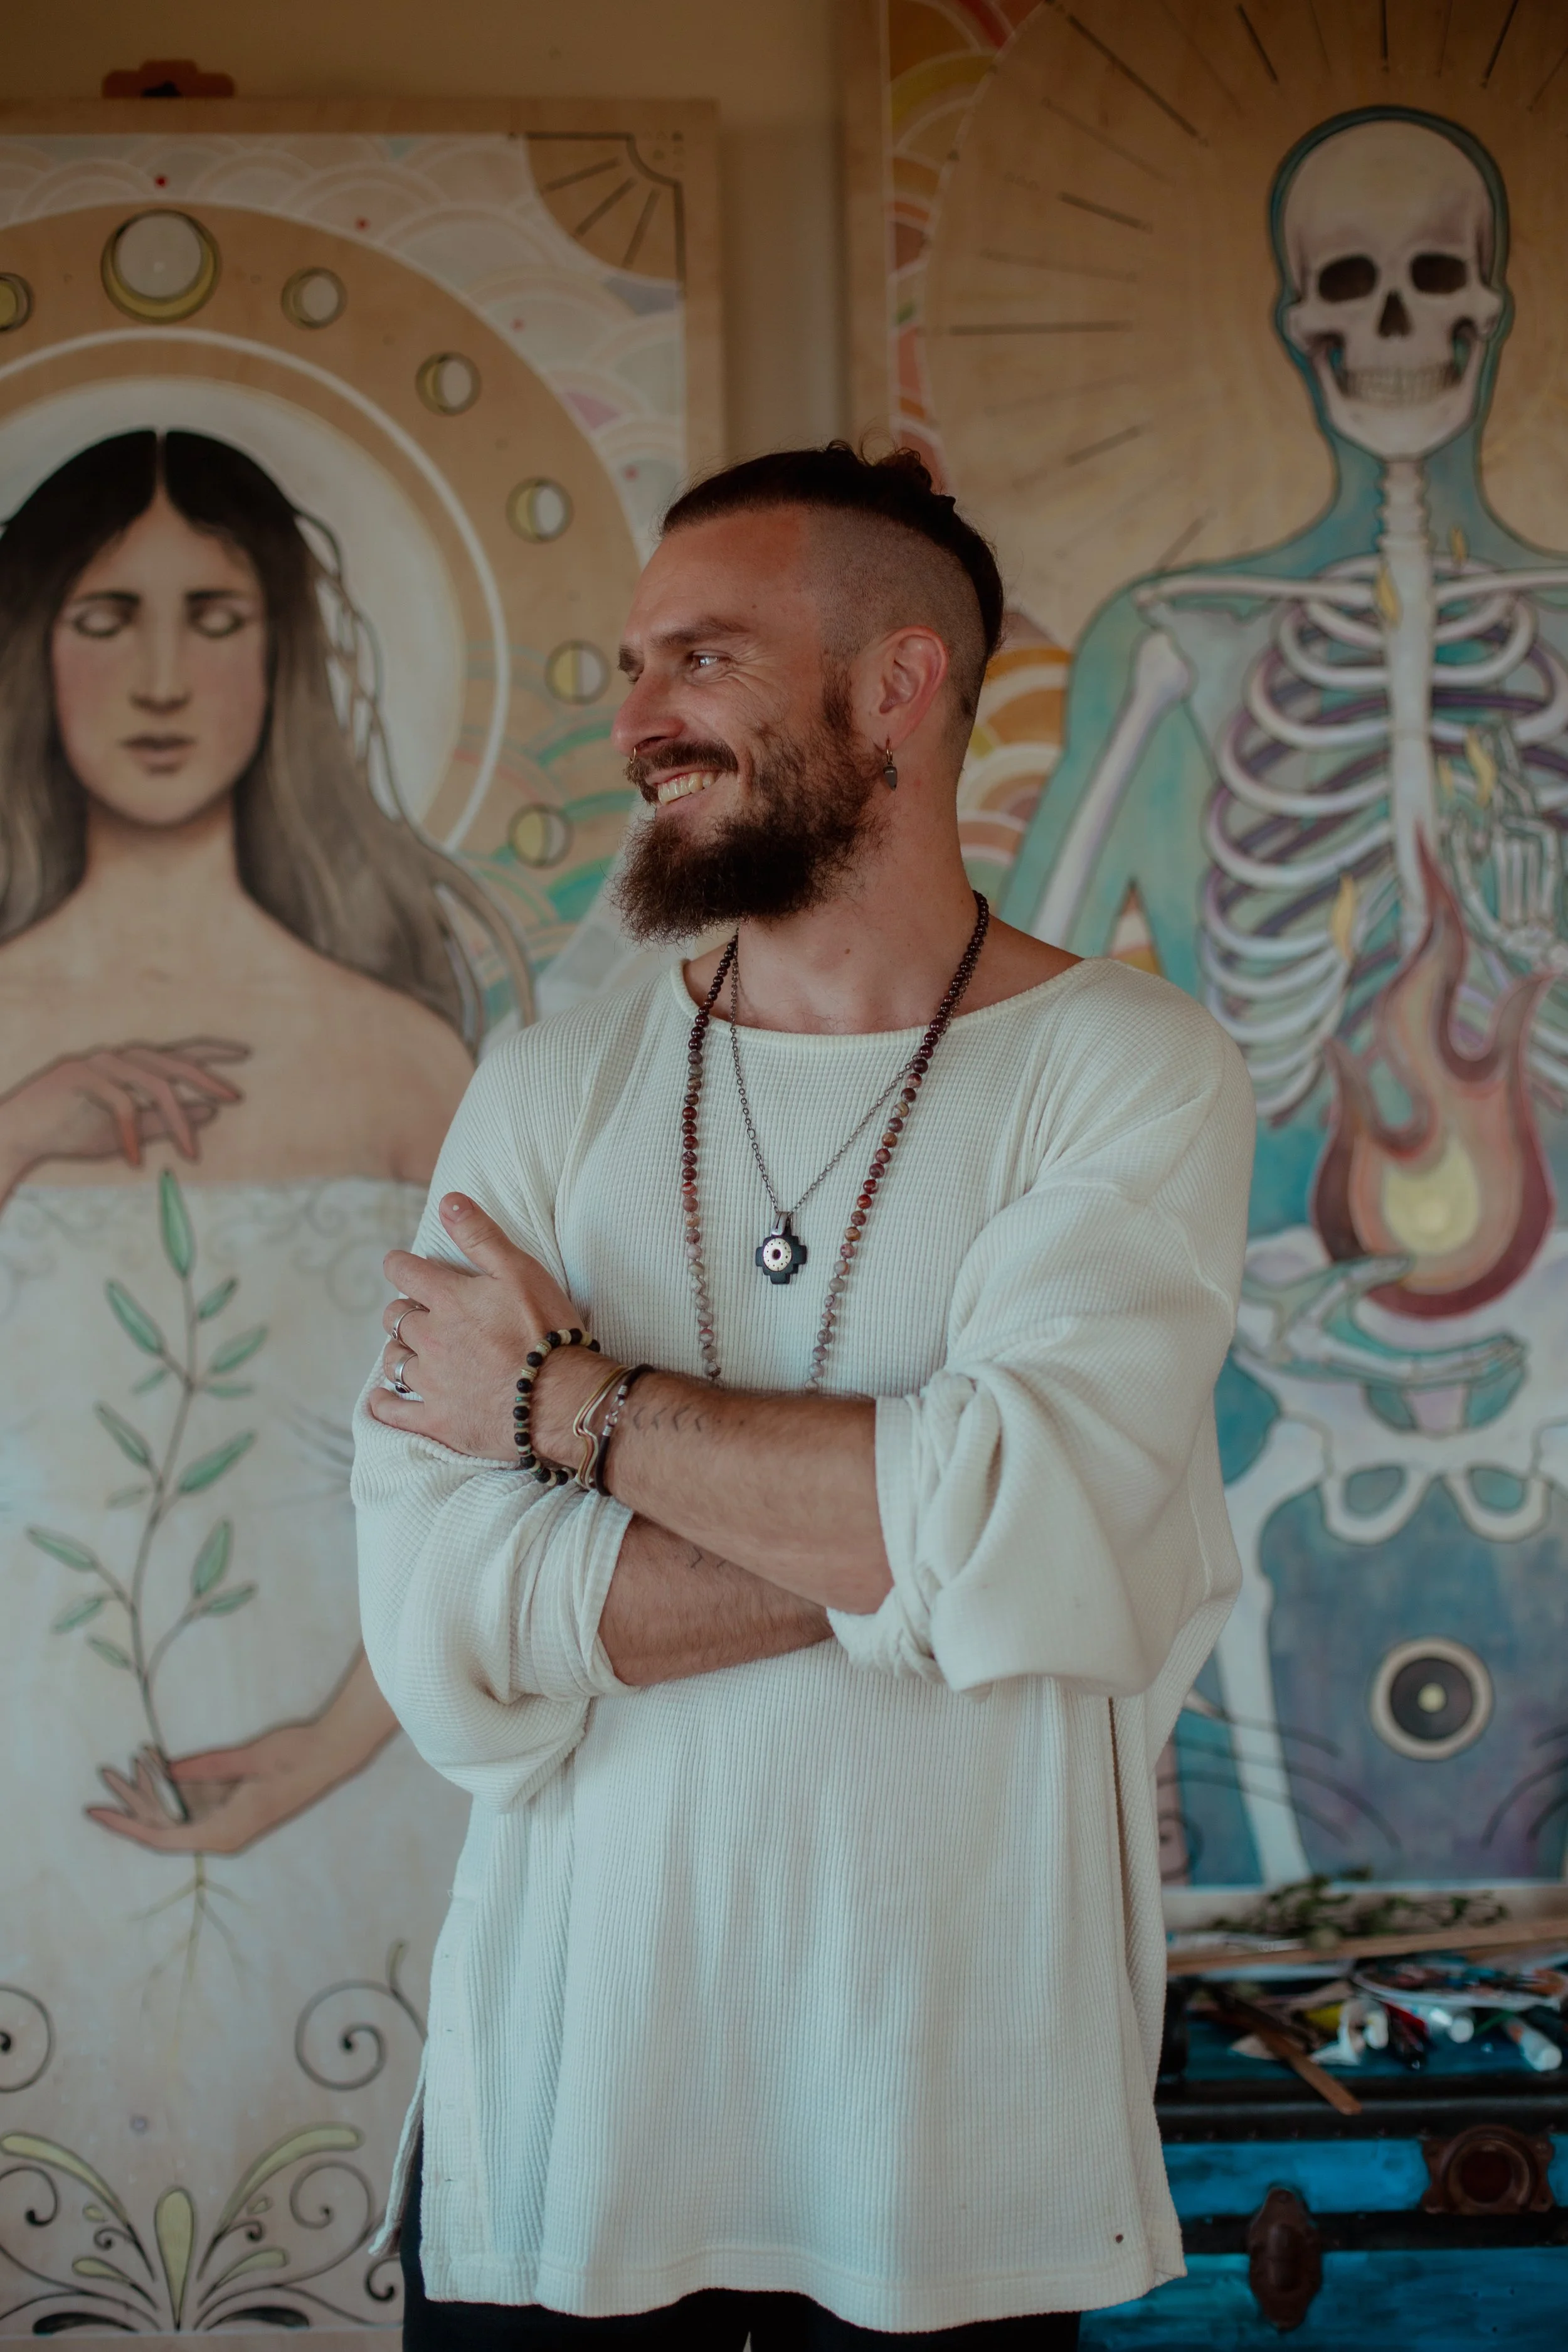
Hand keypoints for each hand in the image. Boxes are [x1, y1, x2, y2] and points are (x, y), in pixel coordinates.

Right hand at [0, 1038, 246, 1190]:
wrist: (19, 1136)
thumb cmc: (73, 1133)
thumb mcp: (129, 1133)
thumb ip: (167, 1122)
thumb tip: (211, 1113)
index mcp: (130, 1067)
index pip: (178, 1052)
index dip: (211, 1050)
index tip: (245, 1053)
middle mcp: (117, 1057)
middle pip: (172, 1062)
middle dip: (206, 1079)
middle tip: (234, 1098)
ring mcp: (97, 1062)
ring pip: (152, 1083)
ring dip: (176, 1120)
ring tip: (191, 1153)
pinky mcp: (79, 1075)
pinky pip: (120, 1103)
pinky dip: (132, 1133)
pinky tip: (134, 1160)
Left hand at [88, 1725, 353, 1854]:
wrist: (333, 1753)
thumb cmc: (295, 1757)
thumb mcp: (248, 1758)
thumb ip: (206, 1767)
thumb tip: (165, 1770)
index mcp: (226, 1832)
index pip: (162, 1837)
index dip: (126, 1826)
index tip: (96, 1813)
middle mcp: (225, 1833)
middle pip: (165, 1824)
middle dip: (135, 1802)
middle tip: (106, 1775)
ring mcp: (230, 1821)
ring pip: (179, 1812)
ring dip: (154, 1790)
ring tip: (128, 1760)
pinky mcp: (235, 1807)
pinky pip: (194, 1803)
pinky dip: (175, 1786)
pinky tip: (158, 1762)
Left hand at [368, 1194, 587, 1457]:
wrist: (563, 1399)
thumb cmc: (548, 1331)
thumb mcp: (521, 1270)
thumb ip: (481, 1236)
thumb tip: (448, 1201)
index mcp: (449, 1300)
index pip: (405, 1272)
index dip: (399, 1266)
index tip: (398, 1266)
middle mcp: (431, 1339)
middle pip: (395, 1318)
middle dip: (403, 1310)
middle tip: (418, 1313)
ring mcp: (431, 1383)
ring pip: (394, 1360)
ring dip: (399, 1351)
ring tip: (410, 1351)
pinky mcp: (437, 1421)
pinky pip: (393, 1412)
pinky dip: (384, 1404)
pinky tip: (383, 1399)